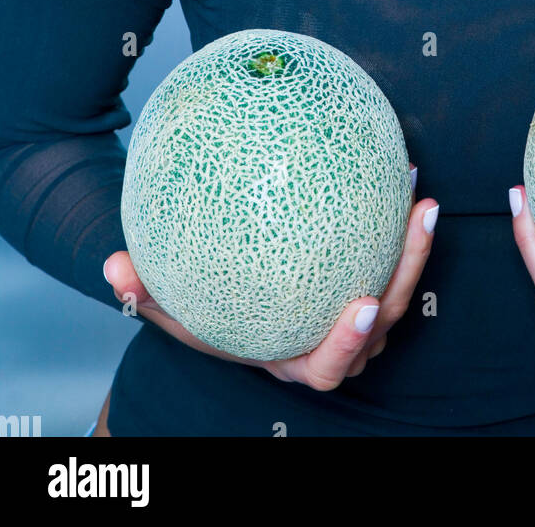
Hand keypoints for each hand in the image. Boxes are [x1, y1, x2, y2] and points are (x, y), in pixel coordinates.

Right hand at [104, 162, 438, 391]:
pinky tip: (402, 169)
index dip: (349, 341)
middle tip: (419, 217)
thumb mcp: (174, 311)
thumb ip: (146, 293)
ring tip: (421, 193)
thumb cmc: (208, 316)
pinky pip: (392, 259)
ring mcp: (362, 322)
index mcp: (295, 360)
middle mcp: (336, 345)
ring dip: (415, 245)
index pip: (330, 364)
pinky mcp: (371, 286)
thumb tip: (113, 267)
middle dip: (407, 273)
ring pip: (400, 290)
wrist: (236, 312)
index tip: (363, 304)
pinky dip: (400, 224)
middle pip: (386, 322)